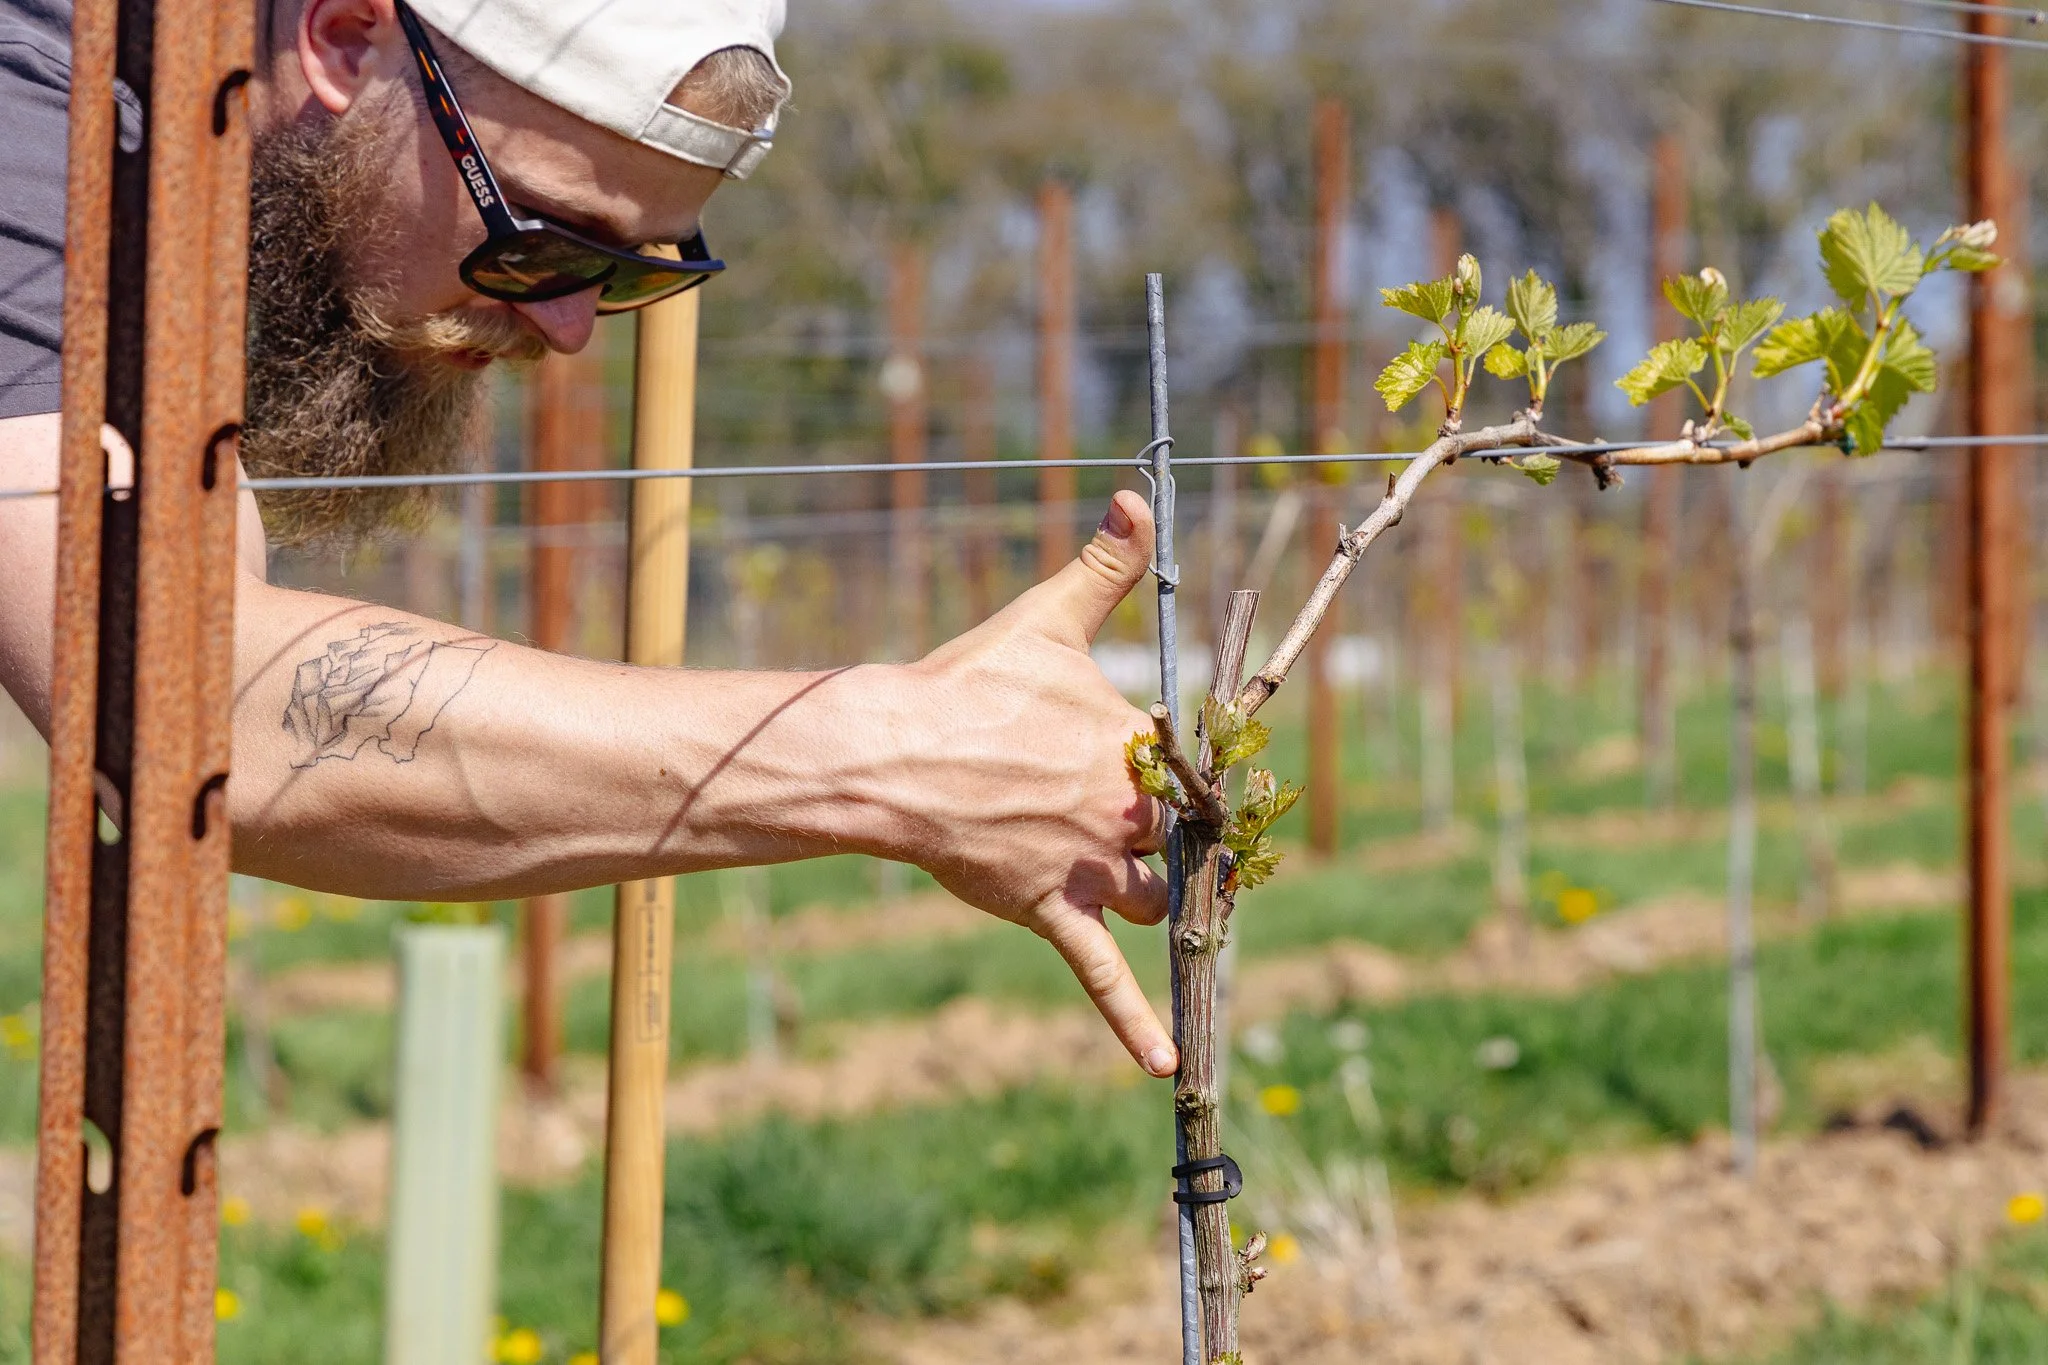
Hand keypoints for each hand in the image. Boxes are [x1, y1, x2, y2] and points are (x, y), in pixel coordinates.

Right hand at [892, 490, 1176, 1076]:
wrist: (896, 752)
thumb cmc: (968, 682)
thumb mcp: (1045, 618)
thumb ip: (1100, 563)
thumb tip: (1137, 490)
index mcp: (1133, 739)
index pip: (1192, 762)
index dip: (1191, 769)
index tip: (1186, 767)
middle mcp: (1126, 807)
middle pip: (1186, 837)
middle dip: (1186, 839)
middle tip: (1174, 835)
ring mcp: (1092, 864)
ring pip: (1160, 898)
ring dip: (1172, 903)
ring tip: (1181, 910)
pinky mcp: (1053, 909)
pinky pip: (1103, 975)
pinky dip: (1135, 1021)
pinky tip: (1164, 1068)